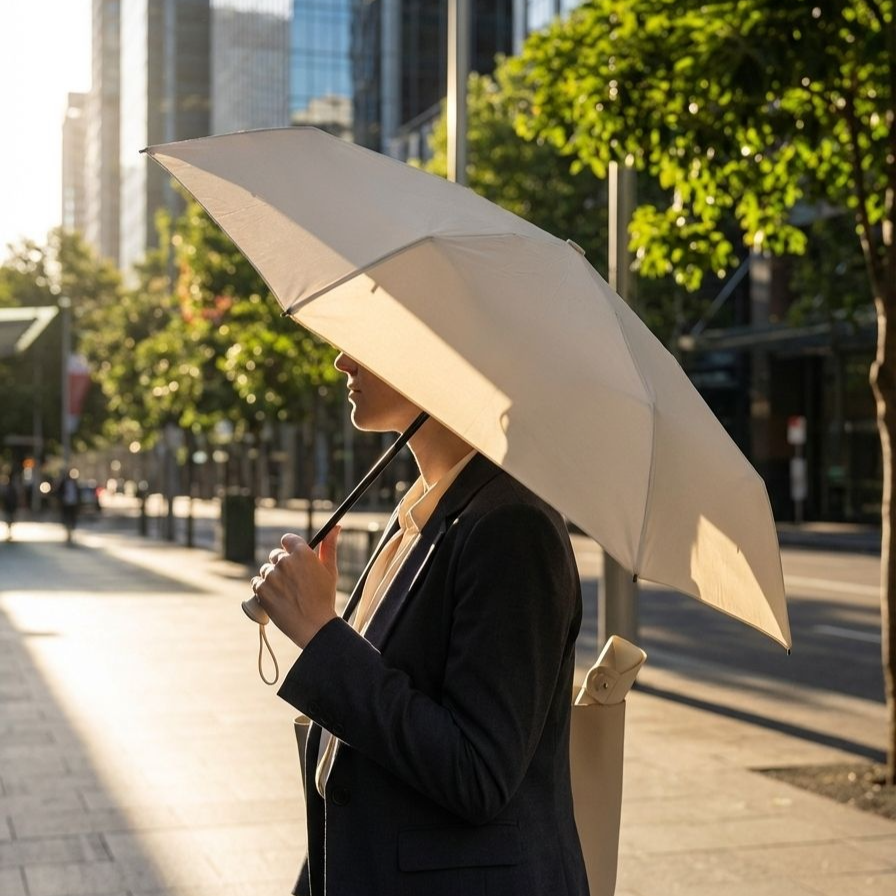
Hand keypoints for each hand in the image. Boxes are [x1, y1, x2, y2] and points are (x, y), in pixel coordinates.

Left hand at [252, 528, 339, 648]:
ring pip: (266, 570)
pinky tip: (276, 597)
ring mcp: (271, 576)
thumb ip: (329, 546)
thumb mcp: (330, 570)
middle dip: (282, 565)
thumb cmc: (324, 598)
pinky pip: (257, 583)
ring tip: (286, 593)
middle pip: (276, 555)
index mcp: (302, 553)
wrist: (314, 626)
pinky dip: (263, 589)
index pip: (287, 539)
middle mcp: (285, 561)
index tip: (293, 557)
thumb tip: (335, 527)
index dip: (290, 548)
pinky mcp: (261, 590)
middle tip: (293, 581)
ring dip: (272, 578)